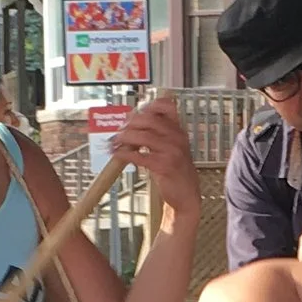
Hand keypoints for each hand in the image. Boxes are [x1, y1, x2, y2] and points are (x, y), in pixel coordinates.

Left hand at [118, 94, 201, 216]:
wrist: (186, 194)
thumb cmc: (175, 172)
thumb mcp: (171, 148)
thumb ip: (156, 135)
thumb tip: (131, 126)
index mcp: (178, 130)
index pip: (167, 106)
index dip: (148, 106)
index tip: (134, 113)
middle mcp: (177, 138)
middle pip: (149, 119)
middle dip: (130, 123)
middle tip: (119, 129)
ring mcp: (172, 151)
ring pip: (143, 136)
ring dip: (124, 137)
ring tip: (115, 141)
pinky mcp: (164, 166)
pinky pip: (139, 156)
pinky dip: (124, 154)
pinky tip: (118, 154)